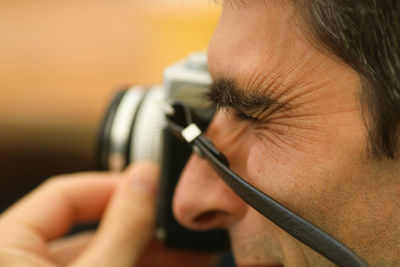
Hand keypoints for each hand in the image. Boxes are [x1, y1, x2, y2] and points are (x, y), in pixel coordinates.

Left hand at [0, 162, 217, 266]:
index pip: (64, 193)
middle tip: (184, 222)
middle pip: (95, 228)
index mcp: (6, 245)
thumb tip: (145, 178)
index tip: (153, 184)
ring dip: (154, 251)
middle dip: (146, 227)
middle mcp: (23, 261)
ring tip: (194, 249)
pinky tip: (179, 265)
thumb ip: (122, 226)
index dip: (113, 184)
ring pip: (110, 254)